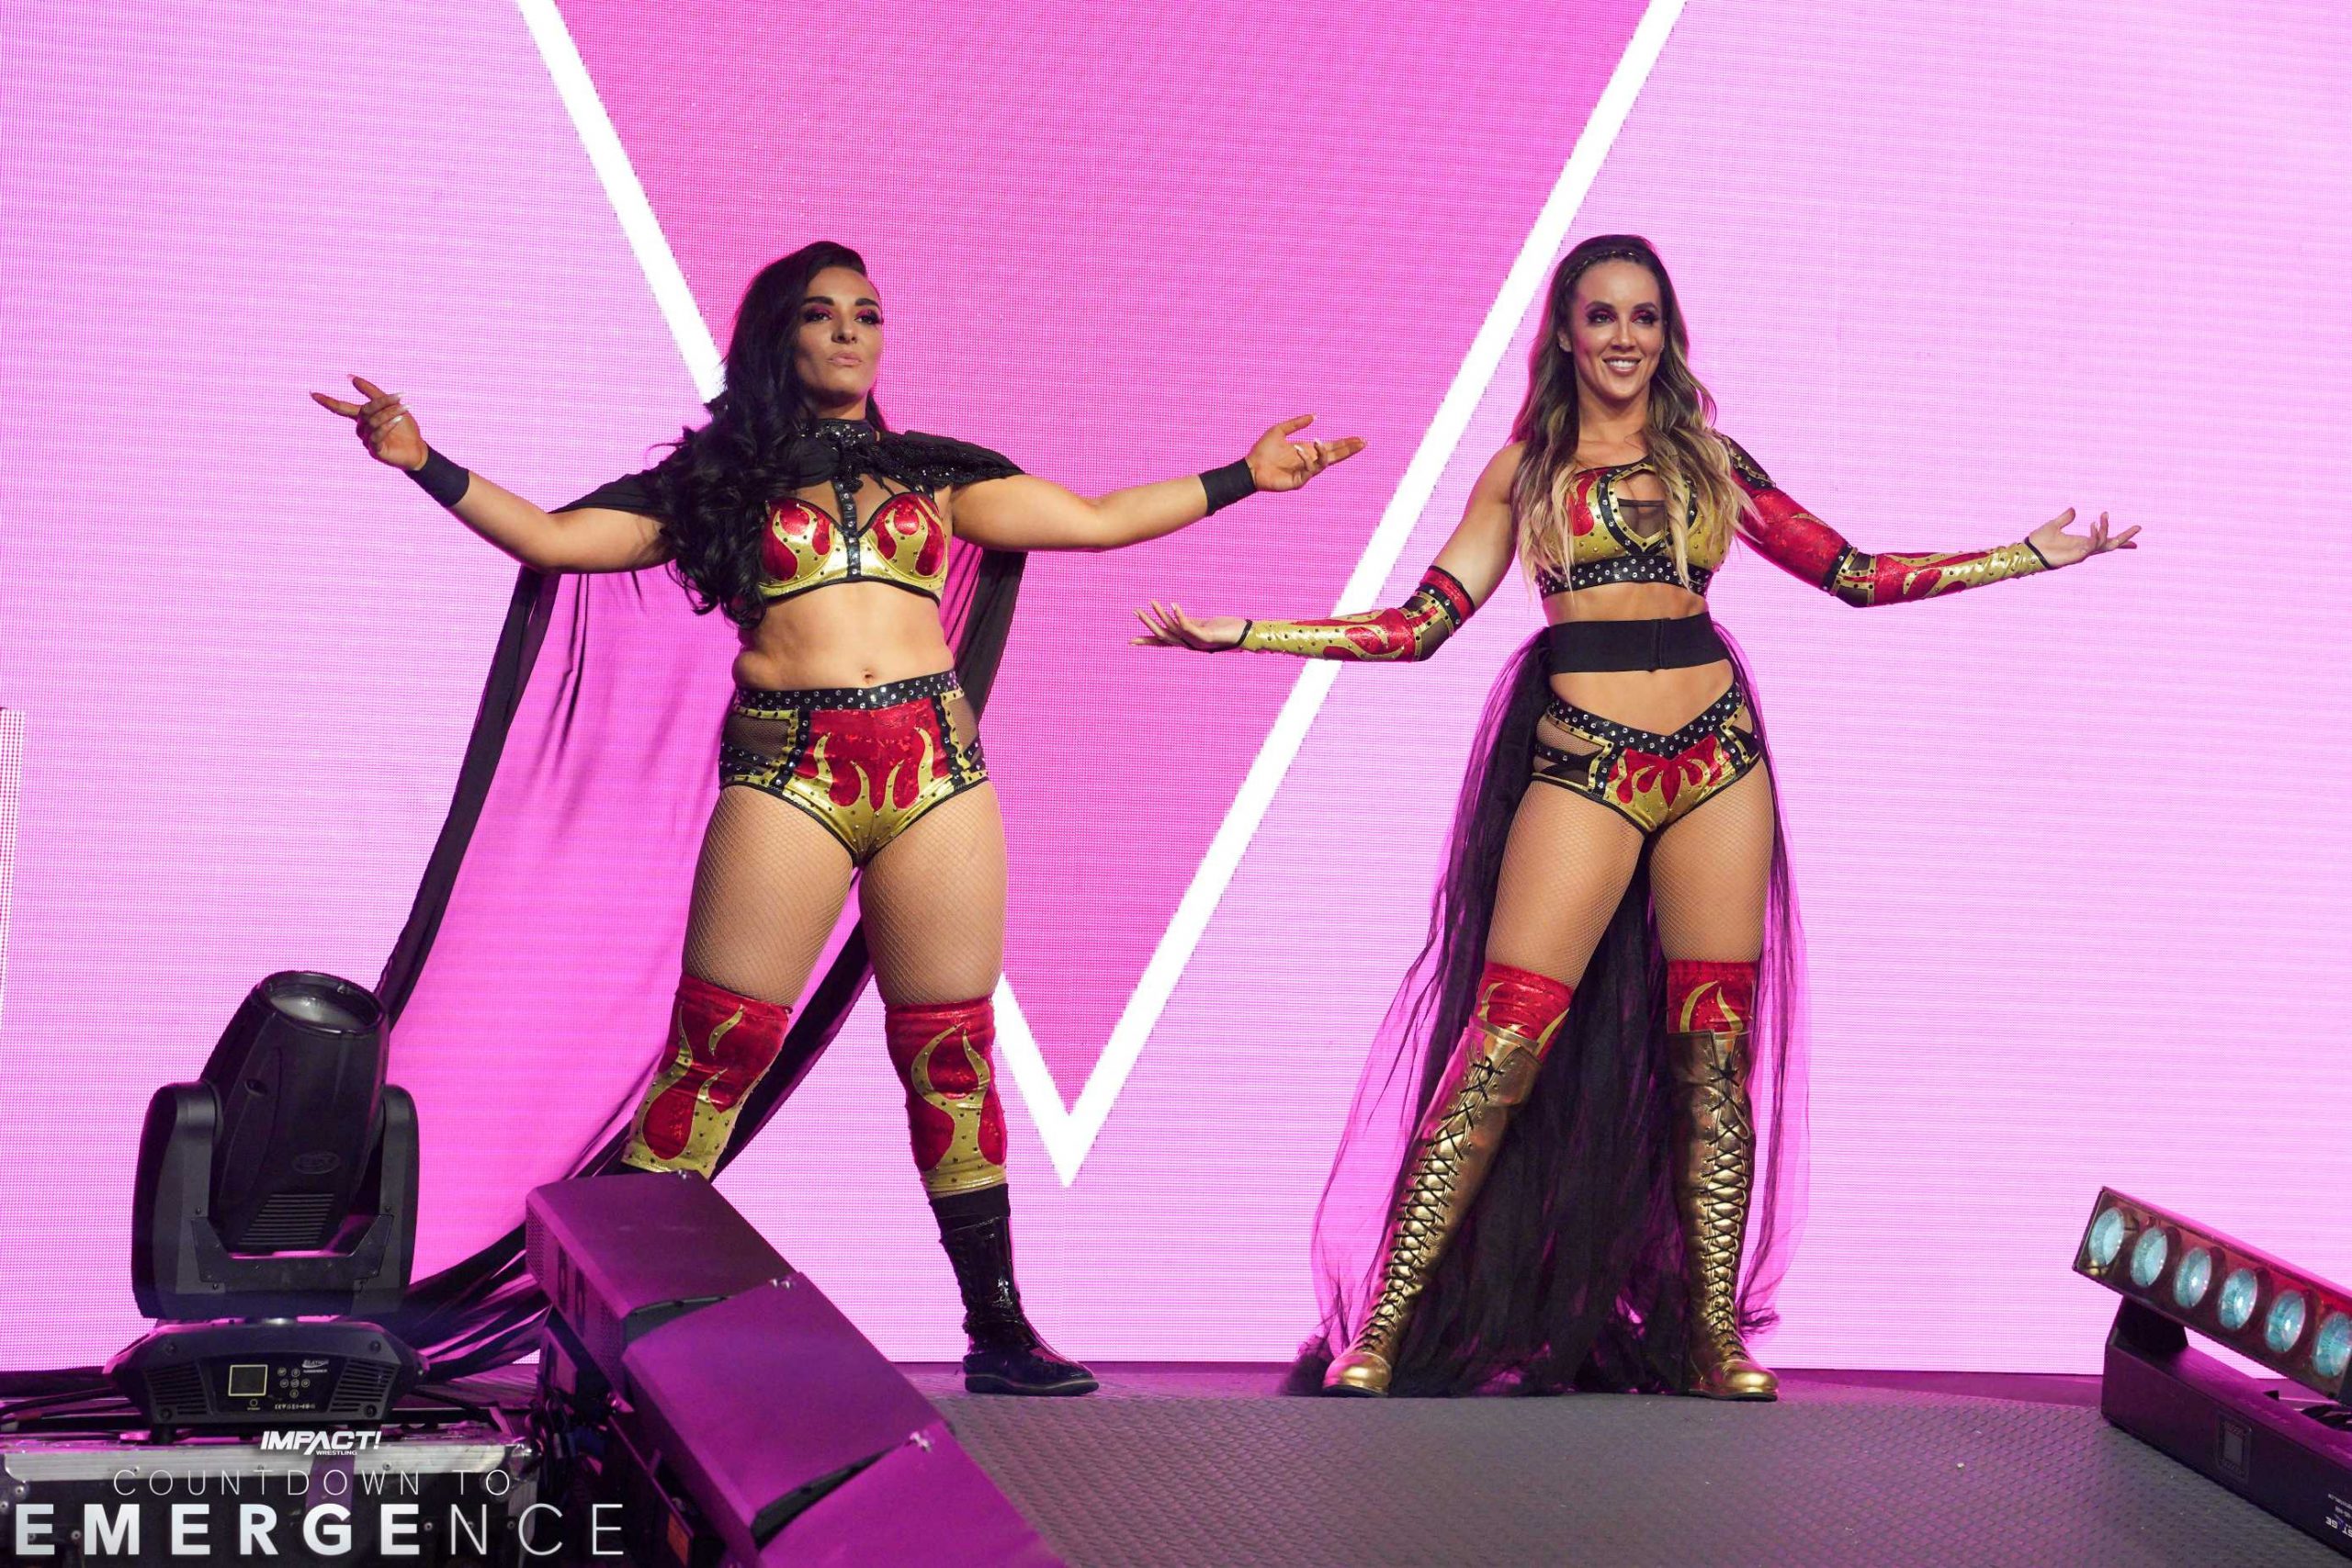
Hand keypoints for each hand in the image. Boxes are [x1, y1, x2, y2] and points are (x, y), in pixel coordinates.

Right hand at [311, 375, 425, 469]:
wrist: (417, 449)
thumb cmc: (404, 428)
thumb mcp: (391, 406)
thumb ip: (372, 392)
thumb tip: (351, 377)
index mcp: (362, 418)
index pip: (341, 408)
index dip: (328, 401)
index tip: (312, 393)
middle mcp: (361, 429)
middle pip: (365, 410)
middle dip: (383, 402)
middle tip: (401, 397)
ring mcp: (367, 441)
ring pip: (373, 422)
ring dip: (390, 413)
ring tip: (405, 408)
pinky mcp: (375, 451)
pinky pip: (377, 435)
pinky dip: (387, 426)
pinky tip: (398, 420)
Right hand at [1132, 600, 1246, 651]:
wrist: (1245, 635)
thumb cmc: (1224, 629)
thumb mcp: (1202, 624)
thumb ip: (1188, 622)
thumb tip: (1174, 615)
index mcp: (1186, 641)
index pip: (1162, 642)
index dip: (1146, 641)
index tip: (1130, 641)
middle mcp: (1189, 644)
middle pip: (1163, 635)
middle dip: (1148, 623)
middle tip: (1135, 611)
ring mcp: (1197, 642)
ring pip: (1173, 629)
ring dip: (1161, 614)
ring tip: (1151, 601)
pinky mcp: (1206, 638)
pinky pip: (1188, 626)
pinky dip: (1179, 615)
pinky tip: (1173, 604)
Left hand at [1246, 414, 1365, 492]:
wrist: (1249, 467)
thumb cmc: (1262, 450)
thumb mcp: (1280, 430)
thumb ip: (1296, 423)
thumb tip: (1315, 416)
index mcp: (1308, 450)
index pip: (1332, 447)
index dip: (1346, 443)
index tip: (1359, 438)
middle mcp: (1309, 461)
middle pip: (1334, 456)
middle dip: (1348, 449)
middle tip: (1362, 442)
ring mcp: (1305, 472)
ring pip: (1323, 463)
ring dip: (1324, 452)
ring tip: (1318, 441)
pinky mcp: (1298, 481)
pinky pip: (1308, 470)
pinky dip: (1305, 458)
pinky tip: (1299, 448)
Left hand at [2027, 507, 2138, 567]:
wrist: (2028, 550)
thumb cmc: (2039, 541)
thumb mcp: (2054, 525)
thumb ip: (2065, 518)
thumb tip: (2073, 510)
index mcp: (2083, 542)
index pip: (2105, 541)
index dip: (2120, 539)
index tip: (2136, 538)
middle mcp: (2085, 548)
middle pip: (2111, 545)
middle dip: (2125, 537)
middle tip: (2138, 527)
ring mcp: (2082, 553)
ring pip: (2103, 543)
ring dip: (2105, 529)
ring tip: (2102, 515)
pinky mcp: (2076, 556)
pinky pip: (2091, 546)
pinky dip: (2095, 535)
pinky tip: (2093, 524)